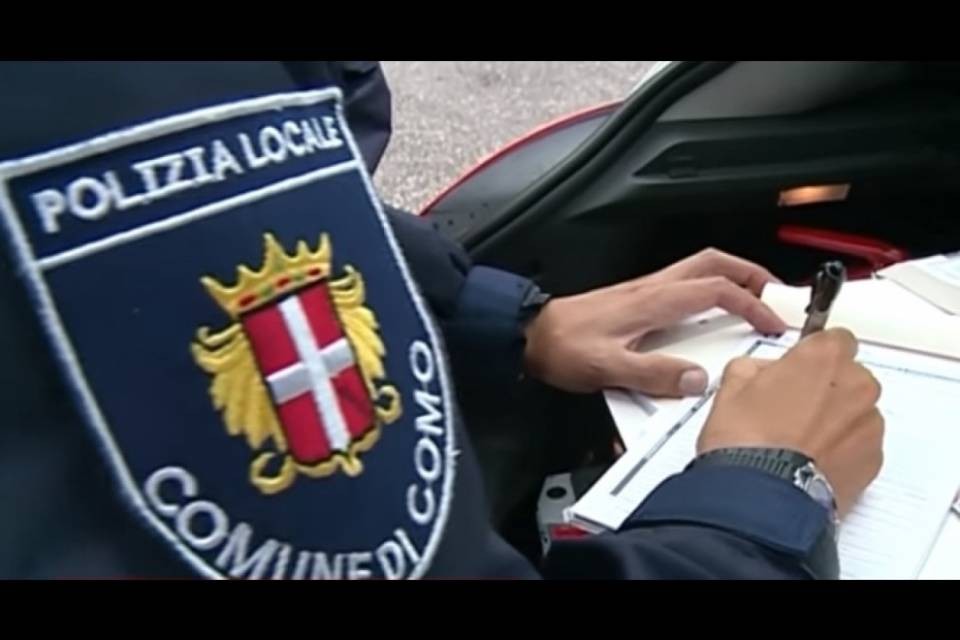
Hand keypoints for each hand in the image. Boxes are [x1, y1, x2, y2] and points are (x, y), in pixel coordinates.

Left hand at [523, 248, 786, 396]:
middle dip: (750, 273)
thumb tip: (698, 380)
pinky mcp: (634, 299)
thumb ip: (652, 375)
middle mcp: (651, 289)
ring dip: (731, 277)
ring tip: (752, 299)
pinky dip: (708, 288)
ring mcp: (643, 290)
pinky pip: (682, 283)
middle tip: (777, 294)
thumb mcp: (606, 368)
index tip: (774, 323)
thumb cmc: (562, 348)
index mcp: (652, 301)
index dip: (751, 304)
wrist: (528, 334)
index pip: (716, 290)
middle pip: (712, 263)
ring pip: (698, 268)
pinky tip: (709, 312)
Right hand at [697, 328, 883, 516]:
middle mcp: (856, 386)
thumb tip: (762, 374)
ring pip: (856, 412)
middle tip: (791, 408)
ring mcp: (868, 425)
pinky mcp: (873, 460)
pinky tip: (810, 460)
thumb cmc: (746, 440)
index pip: (835, 338)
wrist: (759, 496)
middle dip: (826, 388)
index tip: (801, 367)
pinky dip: (842, 450)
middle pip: (849, 376)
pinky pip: (860, 445)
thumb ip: (754, 367)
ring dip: (836, 420)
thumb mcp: (731, 386)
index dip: (814, 354)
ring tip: (799, 441)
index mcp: (823, 358)